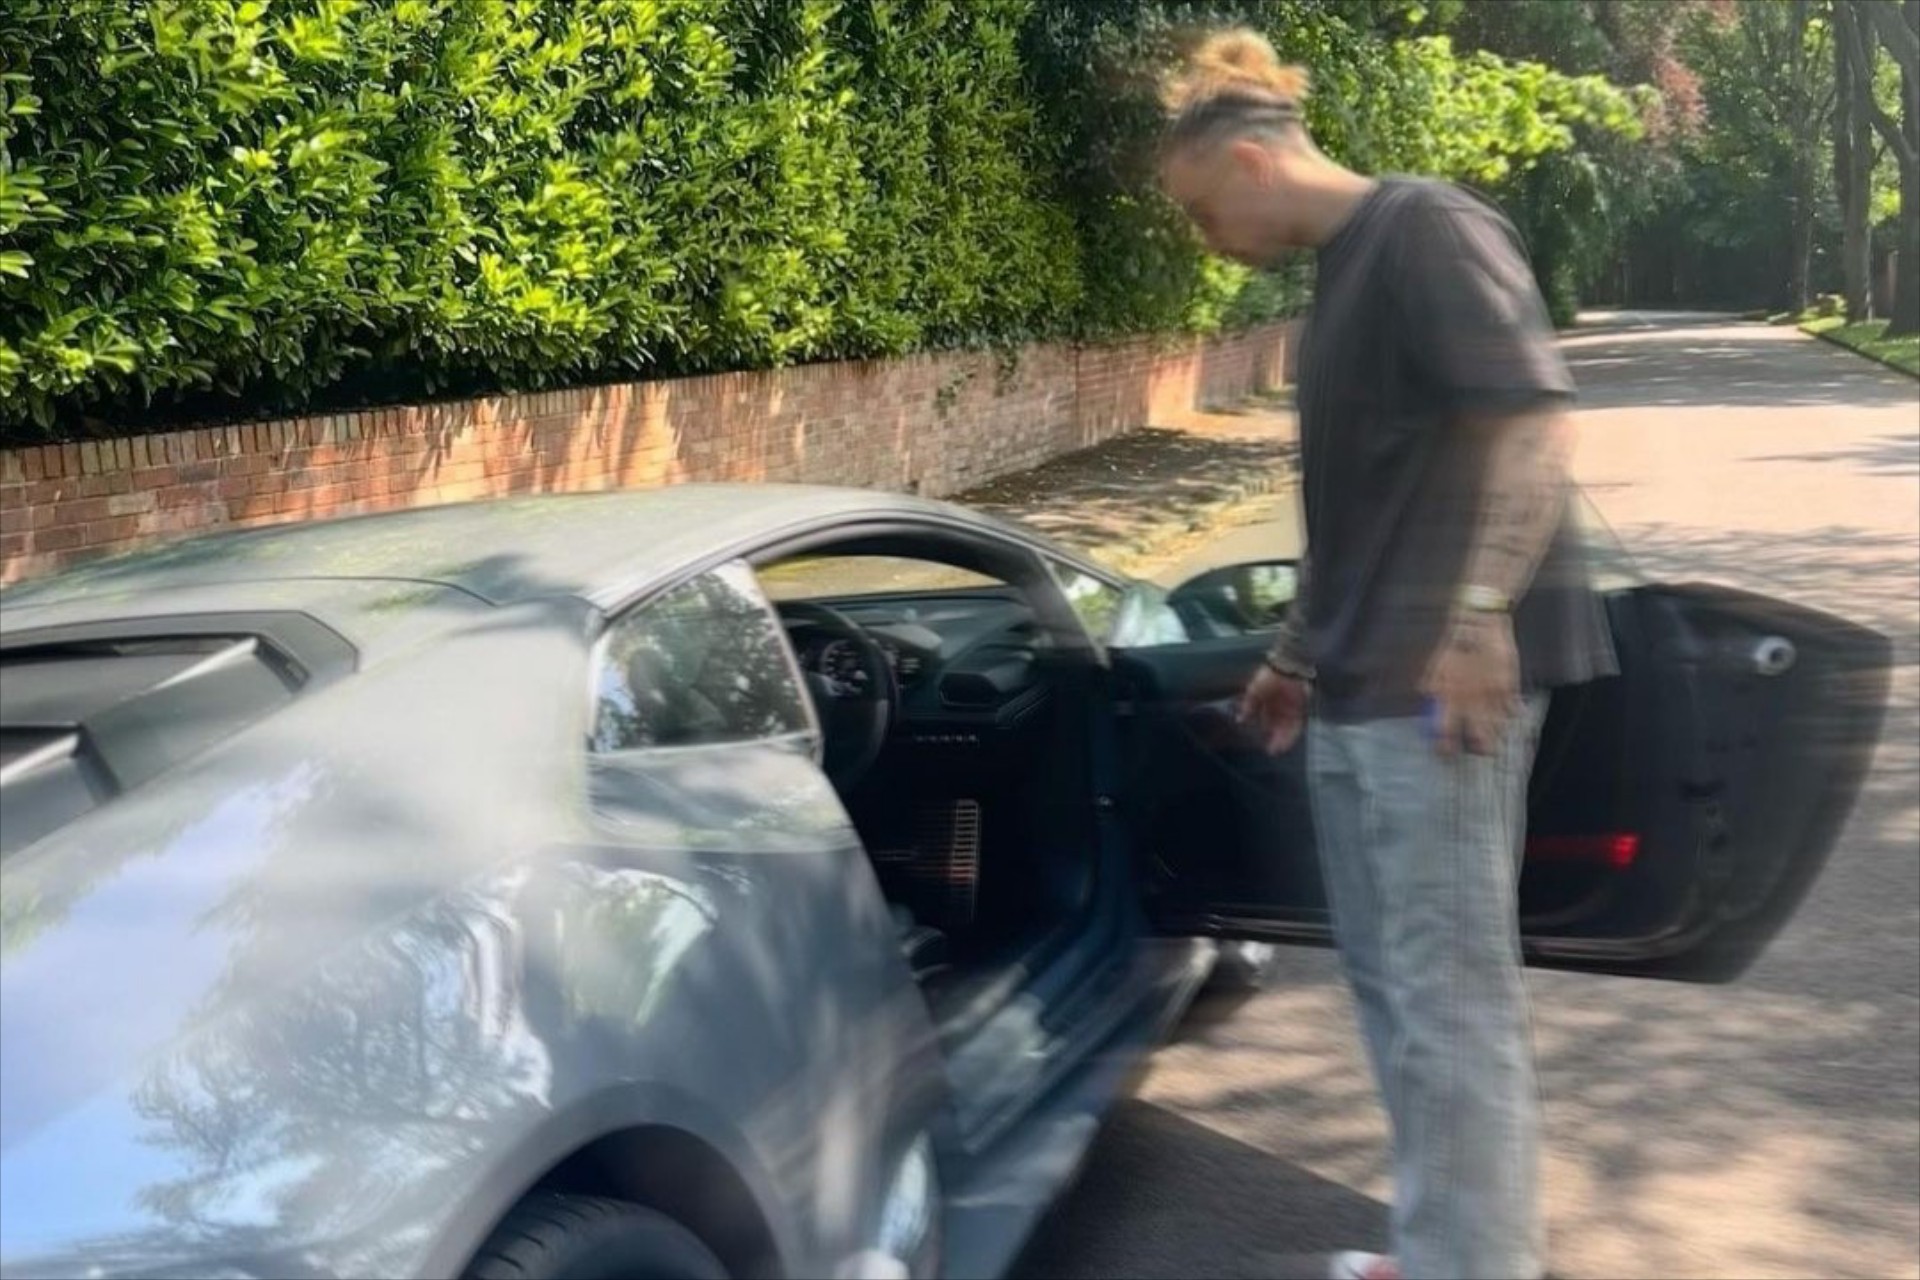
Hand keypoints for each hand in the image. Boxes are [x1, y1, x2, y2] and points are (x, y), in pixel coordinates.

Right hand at [1238, 665, 1309, 755]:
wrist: (1288, 667)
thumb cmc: (1269, 676)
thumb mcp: (1254, 691)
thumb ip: (1248, 706)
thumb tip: (1240, 720)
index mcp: (1269, 703)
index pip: (1268, 721)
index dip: (1266, 732)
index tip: (1262, 742)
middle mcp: (1281, 708)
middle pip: (1278, 727)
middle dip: (1275, 739)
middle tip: (1271, 751)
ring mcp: (1291, 709)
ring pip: (1287, 728)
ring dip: (1283, 740)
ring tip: (1277, 750)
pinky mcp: (1300, 709)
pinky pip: (1297, 725)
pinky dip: (1292, 734)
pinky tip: (1286, 743)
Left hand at [1422, 612, 1518, 755]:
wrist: (1479, 621)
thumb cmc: (1455, 641)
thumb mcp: (1436, 663)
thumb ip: (1432, 683)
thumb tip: (1427, 695)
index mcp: (1448, 694)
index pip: (1445, 730)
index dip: (1445, 746)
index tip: (1446, 754)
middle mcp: (1471, 698)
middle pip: (1477, 736)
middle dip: (1479, 749)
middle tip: (1480, 752)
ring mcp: (1492, 693)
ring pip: (1497, 726)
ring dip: (1496, 734)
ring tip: (1495, 739)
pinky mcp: (1508, 685)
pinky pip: (1512, 709)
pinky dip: (1512, 714)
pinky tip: (1511, 715)